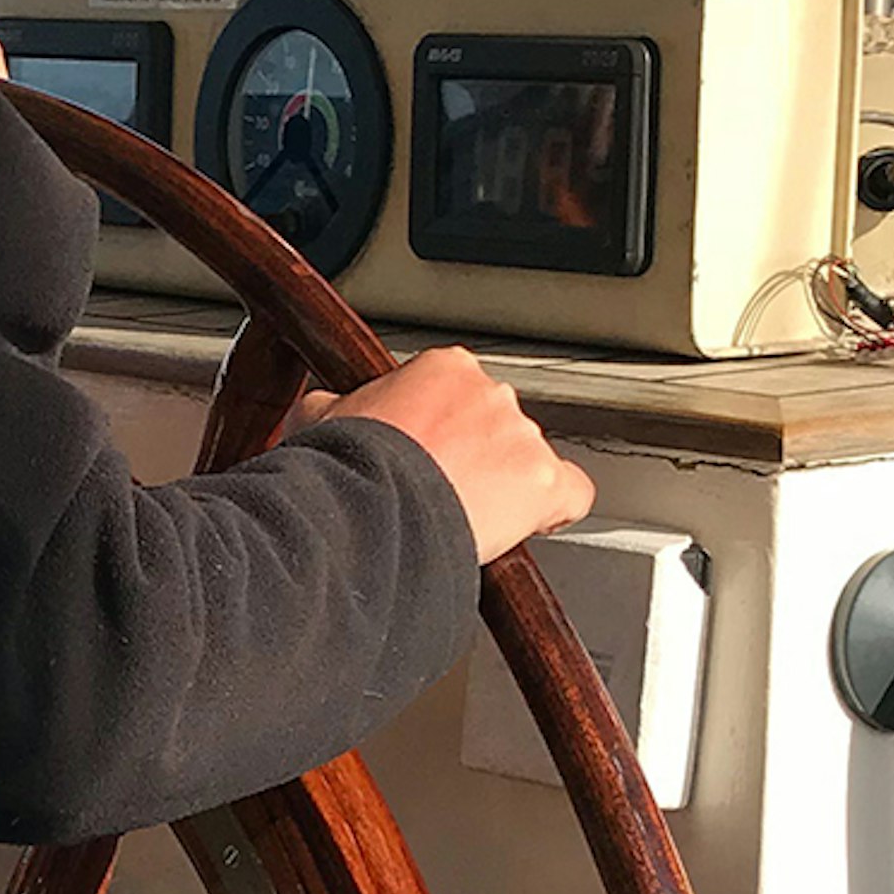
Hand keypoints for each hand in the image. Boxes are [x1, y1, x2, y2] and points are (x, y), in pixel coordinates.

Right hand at [295, 348, 591, 561]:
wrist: (371, 510)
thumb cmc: (349, 466)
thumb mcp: (321, 419)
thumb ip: (335, 405)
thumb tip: (322, 407)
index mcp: (444, 369)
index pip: (459, 391)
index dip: (444, 427)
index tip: (430, 450)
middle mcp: (491, 394)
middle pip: (496, 426)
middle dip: (474, 456)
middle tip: (442, 489)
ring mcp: (522, 438)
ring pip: (528, 461)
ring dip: (504, 486)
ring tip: (466, 517)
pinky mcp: (545, 483)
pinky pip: (571, 493)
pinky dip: (555, 510)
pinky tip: (533, 523)